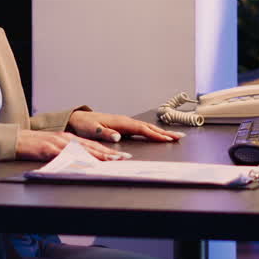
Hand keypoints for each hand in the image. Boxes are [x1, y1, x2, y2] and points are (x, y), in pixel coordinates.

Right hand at [15, 130, 128, 161]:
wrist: (17, 140)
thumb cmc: (35, 145)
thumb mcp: (54, 147)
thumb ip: (68, 153)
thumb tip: (84, 163)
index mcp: (69, 139)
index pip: (92, 145)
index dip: (107, 151)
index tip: (121, 156)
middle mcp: (66, 139)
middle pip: (90, 147)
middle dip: (107, 154)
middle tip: (122, 159)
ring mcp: (57, 144)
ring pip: (80, 150)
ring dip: (95, 156)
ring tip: (109, 161)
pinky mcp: (47, 149)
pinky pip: (63, 156)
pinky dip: (74, 160)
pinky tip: (82, 164)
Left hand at [68, 111, 185, 143]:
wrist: (78, 118)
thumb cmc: (85, 125)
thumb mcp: (92, 130)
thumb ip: (105, 133)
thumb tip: (118, 137)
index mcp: (120, 122)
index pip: (141, 129)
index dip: (155, 134)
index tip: (167, 139)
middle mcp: (125, 121)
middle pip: (149, 127)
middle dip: (164, 132)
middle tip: (179, 137)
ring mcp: (125, 122)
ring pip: (147, 127)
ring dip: (161, 132)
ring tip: (174, 136)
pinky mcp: (124, 126)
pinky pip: (142, 128)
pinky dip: (152, 131)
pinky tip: (157, 134)